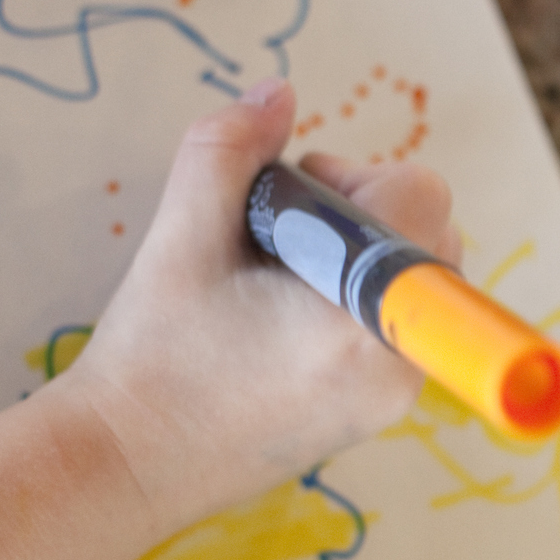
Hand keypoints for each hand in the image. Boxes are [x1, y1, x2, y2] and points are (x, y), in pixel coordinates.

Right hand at [57, 79, 460, 535]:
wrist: (125, 465)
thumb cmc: (153, 354)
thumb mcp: (180, 235)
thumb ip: (229, 148)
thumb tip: (278, 94)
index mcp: (365, 318)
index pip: (421, 198)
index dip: (356, 178)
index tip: (292, 202)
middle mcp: (398, 365)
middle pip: (433, 239)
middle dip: (365, 217)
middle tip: (281, 236)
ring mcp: (393, 400)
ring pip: (418, 286)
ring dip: (361, 261)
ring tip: (276, 281)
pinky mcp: (376, 418)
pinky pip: (398, 331)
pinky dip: (355, 306)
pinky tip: (282, 322)